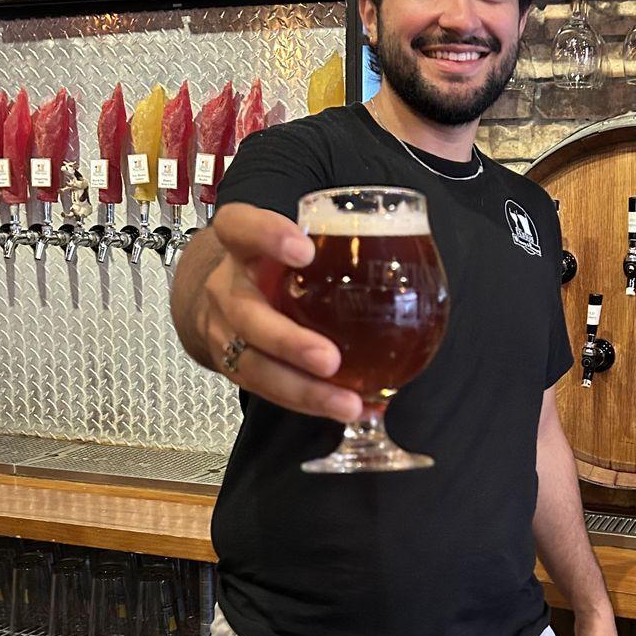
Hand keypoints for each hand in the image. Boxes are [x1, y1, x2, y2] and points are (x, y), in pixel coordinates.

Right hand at [202, 202, 361, 422]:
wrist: (223, 292)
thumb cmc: (272, 261)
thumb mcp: (288, 238)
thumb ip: (332, 241)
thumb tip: (412, 252)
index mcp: (240, 244)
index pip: (240, 227)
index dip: (267, 236)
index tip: (305, 250)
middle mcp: (227, 288)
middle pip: (248, 316)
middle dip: (288, 342)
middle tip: (328, 358)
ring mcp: (226, 333)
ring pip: (255, 366)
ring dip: (304, 390)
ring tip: (347, 403)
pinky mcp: (236, 367)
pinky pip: (271, 391)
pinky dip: (313, 403)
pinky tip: (353, 408)